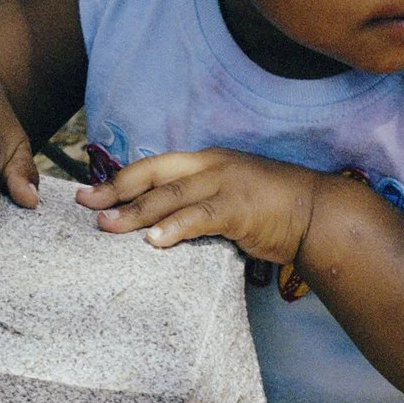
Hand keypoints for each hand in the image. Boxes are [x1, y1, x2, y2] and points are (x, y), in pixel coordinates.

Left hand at [77, 148, 324, 264]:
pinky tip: (154, 241)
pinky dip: (175, 228)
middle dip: (115, 190)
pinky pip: (199, 217)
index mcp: (206, 161)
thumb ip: (196, 203)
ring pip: (170, 196)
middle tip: (85, 204)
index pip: (154, 166)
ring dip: (135, 213)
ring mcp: (225, 184)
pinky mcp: (239, 207)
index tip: (91, 192)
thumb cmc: (273, 209)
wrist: (318, 212)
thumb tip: (159, 221)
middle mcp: (211, 166)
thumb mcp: (229, 195)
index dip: (120, 179)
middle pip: (153, 175)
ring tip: (107, 226)